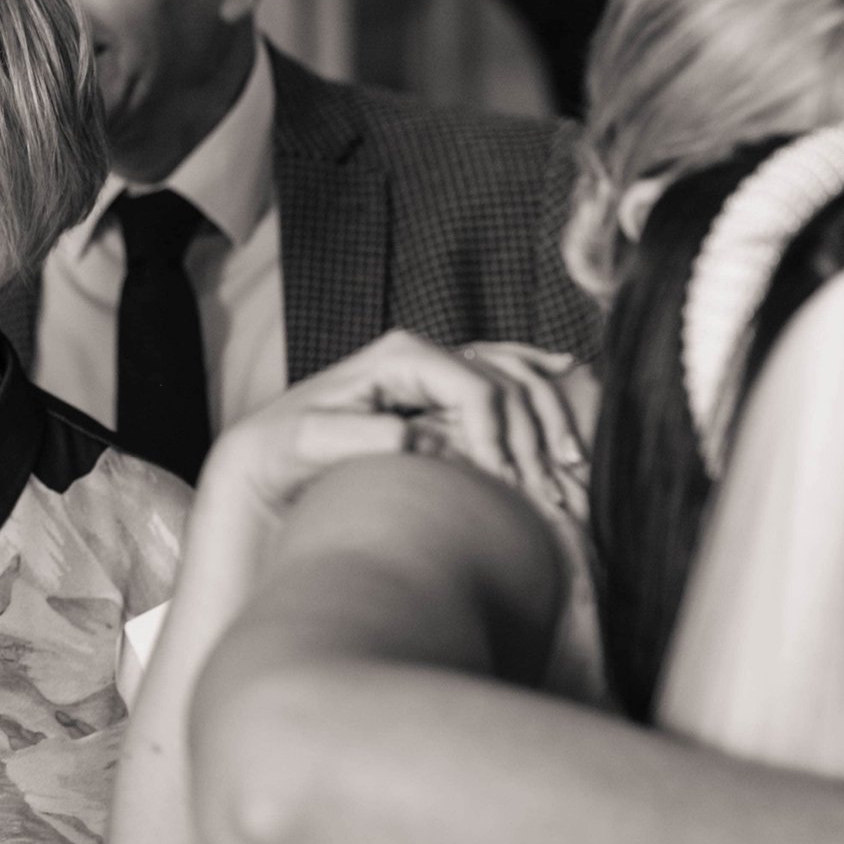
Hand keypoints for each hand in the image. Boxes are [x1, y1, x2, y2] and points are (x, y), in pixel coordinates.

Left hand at [203, 330, 589, 519]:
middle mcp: (424, 353)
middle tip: (551, 490)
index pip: (475, 388)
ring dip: (548, 418)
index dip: (499, 435)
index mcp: (401, 356)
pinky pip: (501, 369)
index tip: (507, 482)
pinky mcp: (438, 386)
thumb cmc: (288, 448)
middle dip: (534, 436)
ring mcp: (434, 366)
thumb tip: (422, 438)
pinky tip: (565, 367)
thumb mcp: (315, 442)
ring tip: (573, 464)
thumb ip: (369, 438)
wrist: (270, 450)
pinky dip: (535, 371)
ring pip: (513, 378)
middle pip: (505, 383)